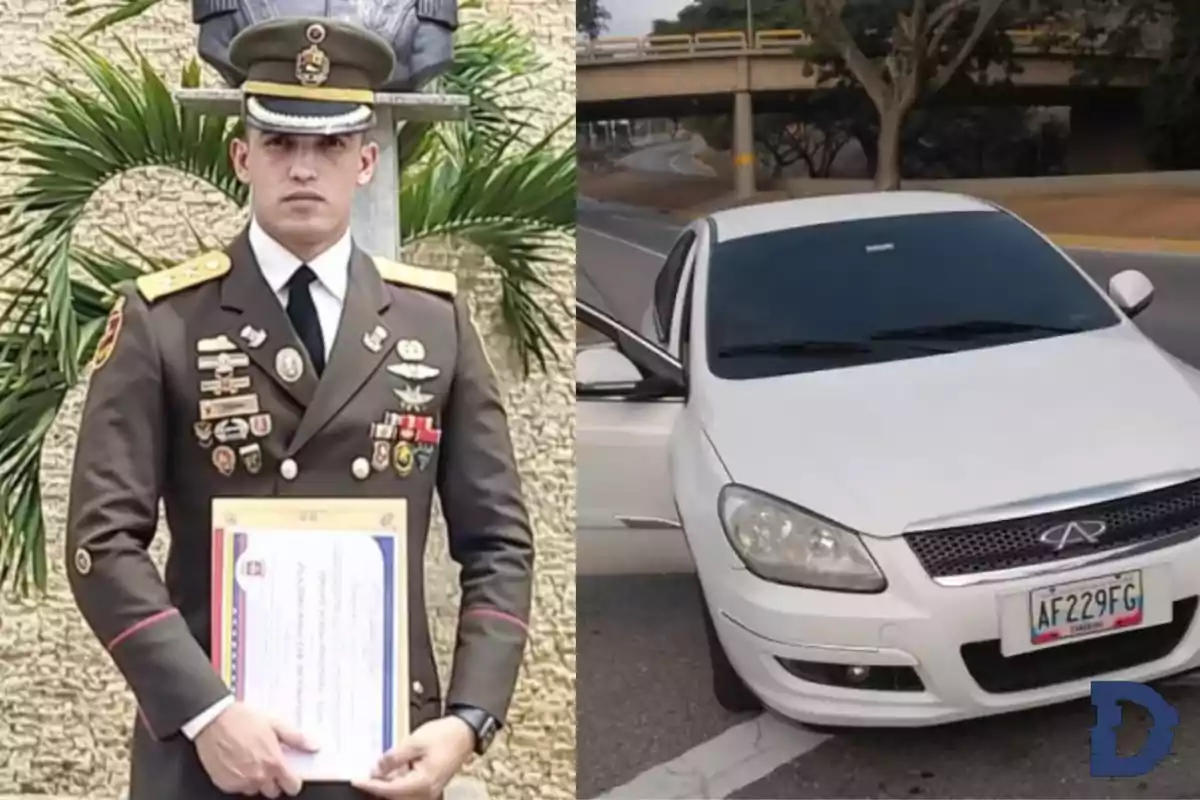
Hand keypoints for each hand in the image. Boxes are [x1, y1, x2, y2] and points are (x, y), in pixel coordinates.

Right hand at [194, 701, 319, 797]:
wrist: (213, 720)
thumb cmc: (242, 719)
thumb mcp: (275, 723)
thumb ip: (296, 738)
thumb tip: (314, 745)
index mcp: (273, 763)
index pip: (292, 786)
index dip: (293, 780)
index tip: (290, 774)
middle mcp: (258, 776)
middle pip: (274, 791)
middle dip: (274, 780)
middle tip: (268, 763)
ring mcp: (240, 782)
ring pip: (255, 790)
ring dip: (256, 780)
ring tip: (251, 760)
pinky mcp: (225, 784)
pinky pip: (238, 788)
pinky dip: (239, 779)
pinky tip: (238, 762)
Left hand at [351, 716, 475, 798]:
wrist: (464, 732)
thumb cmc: (445, 735)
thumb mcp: (414, 742)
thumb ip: (394, 758)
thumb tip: (376, 769)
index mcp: (423, 783)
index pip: (389, 790)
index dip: (371, 785)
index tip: (356, 780)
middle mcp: (427, 792)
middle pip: (395, 796)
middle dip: (379, 787)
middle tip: (364, 776)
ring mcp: (430, 790)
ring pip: (402, 794)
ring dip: (389, 785)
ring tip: (380, 770)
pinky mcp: (430, 786)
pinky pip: (410, 789)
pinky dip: (399, 782)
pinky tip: (394, 770)